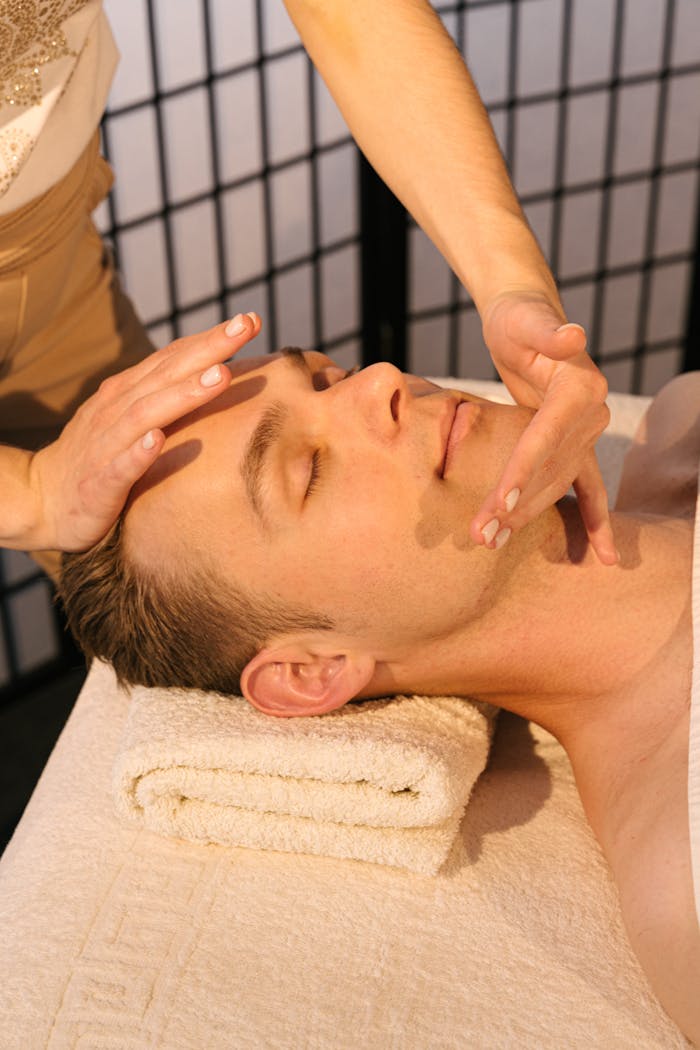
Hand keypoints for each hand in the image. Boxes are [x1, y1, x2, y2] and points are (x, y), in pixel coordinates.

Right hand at [29, 313, 260, 551]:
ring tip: (220, 376)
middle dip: (208, 350)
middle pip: (167, 373)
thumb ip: (167, 397)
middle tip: (245, 327)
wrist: (45, 497)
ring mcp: (106, 444)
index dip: (211, 338)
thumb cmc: (102, 455)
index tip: (250, 320)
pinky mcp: (100, 482)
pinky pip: (120, 465)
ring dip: (184, 394)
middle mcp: (117, 409)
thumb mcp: (133, 418)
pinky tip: (157, 440)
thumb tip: (219, 375)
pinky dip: (138, 452)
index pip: (173, 357)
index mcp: (129, 392)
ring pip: (147, 413)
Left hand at [471, 290, 617, 564]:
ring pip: (557, 485)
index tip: (498, 503)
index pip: (544, 439)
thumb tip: (574, 334)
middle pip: (549, 470)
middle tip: (482, 538)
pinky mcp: (575, 445)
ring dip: (527, 517)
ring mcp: (588, 434)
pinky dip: (594, 521)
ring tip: (491, 543)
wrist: (526, 320)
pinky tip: (601, 558)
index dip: (521, 471)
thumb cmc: (518, 319)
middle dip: (515, 505)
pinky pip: (588, 488)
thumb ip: (547, 331)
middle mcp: (592, 415)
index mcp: (580, 389)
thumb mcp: (523, 321)